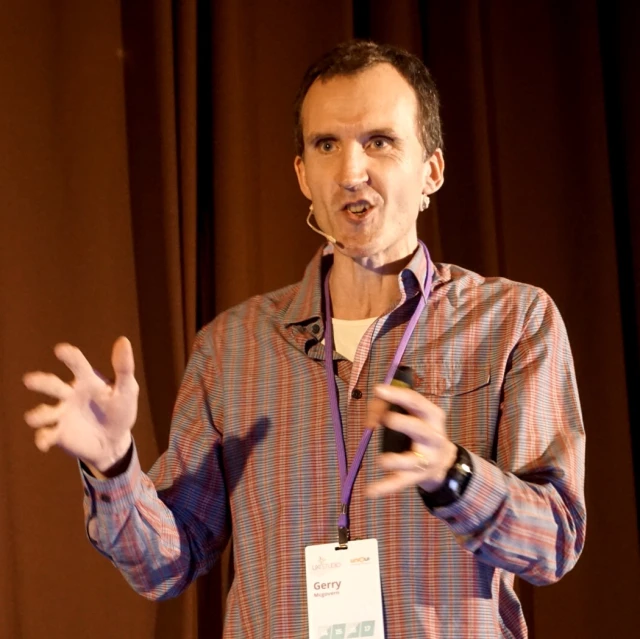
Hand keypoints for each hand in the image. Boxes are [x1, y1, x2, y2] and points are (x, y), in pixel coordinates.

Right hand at [23, 337, 138, 471]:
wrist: (115, 441)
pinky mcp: (58, 434)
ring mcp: (62, 414)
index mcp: (87, 381)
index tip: (61, 350)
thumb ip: (124, 368)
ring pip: (44, 412)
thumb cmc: (120, 410)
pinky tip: (44, 443)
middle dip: (41, 383)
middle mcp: (69, 395)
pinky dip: (42, 439)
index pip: (77, 365)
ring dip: (38, 414)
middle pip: (52, 385)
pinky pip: (46, 436)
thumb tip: (124, 340)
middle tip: (29, 380)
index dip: (69, 357)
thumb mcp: (127, 389)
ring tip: (36, 417)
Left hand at [366, 383, 456, 496]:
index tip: (378, 389)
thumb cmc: (420, 428)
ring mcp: (425, 459)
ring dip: (396, 460)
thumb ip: (388, 407)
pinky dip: (384, 488)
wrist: (443, 460)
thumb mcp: (413, 413)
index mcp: (432, 416)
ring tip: (382, 461)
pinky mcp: (415, 477)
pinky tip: (369, 492)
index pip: (416, 402)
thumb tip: (369, 415)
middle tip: (386, 418)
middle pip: (419, 429)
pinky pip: (399, 483)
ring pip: (411, 460)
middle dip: (402, 423)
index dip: (397, 395)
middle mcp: (433, 438)